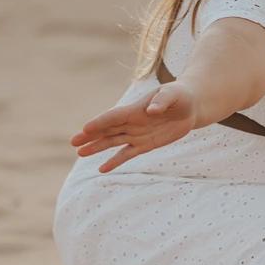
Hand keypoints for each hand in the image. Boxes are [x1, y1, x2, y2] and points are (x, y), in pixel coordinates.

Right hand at [70, 82, 200, 172]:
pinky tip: (102, 169)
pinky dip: (114, 161)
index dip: (100, 122)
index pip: (114, 116)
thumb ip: (162, 101)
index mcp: (135, 108)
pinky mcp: (145, 145)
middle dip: (91, 135)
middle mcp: (132, 122)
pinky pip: (126, 154)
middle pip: (107, 129)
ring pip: (112, 142)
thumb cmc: (179, 96)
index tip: (85, 129)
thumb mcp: (173, 95)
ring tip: (80, 152)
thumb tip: (152, 111)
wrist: (189, 107)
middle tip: (74, 142)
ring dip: (97, 147)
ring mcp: (136, 134)